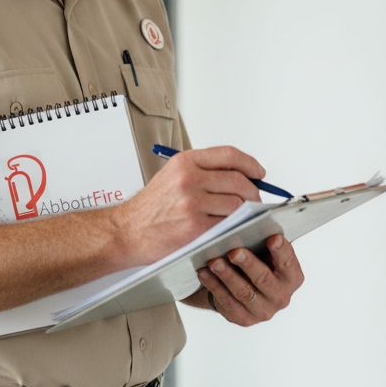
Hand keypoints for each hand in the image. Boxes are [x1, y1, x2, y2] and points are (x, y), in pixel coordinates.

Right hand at [112, 145, 264, 262]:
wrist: (127, 231)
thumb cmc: (150, 208)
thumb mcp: (172, 176)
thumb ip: (203, 172)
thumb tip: (239, 175)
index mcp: (185, 162)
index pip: (229, 155)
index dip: (250, 164)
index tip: (259, 173)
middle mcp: (189, 179)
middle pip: (239, 180)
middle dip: (253, 191)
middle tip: (255, 199)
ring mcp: (192, 203)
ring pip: (237, 203)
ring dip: (246, 212)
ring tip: (244, 216)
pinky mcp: (195, 227)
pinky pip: (228, 224)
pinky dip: (235, 227)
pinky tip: (233, 229)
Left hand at [197, 234, 303, 325]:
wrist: (244, 288)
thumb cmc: (258, 262)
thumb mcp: (265, 252)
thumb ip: (263, 241)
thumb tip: (248, 223)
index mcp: (292, 277)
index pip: (288, 263)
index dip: (281, 251)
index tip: (272, 237)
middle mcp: (281, 297)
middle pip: (264, 279)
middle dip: (248, 264)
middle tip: (234, 251)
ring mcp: (263, 311)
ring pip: (243, 292)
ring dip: (227, 275)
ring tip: (214, 261)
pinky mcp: (243, 318)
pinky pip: (227, 301)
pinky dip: (214, 285)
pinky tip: (204, 272)